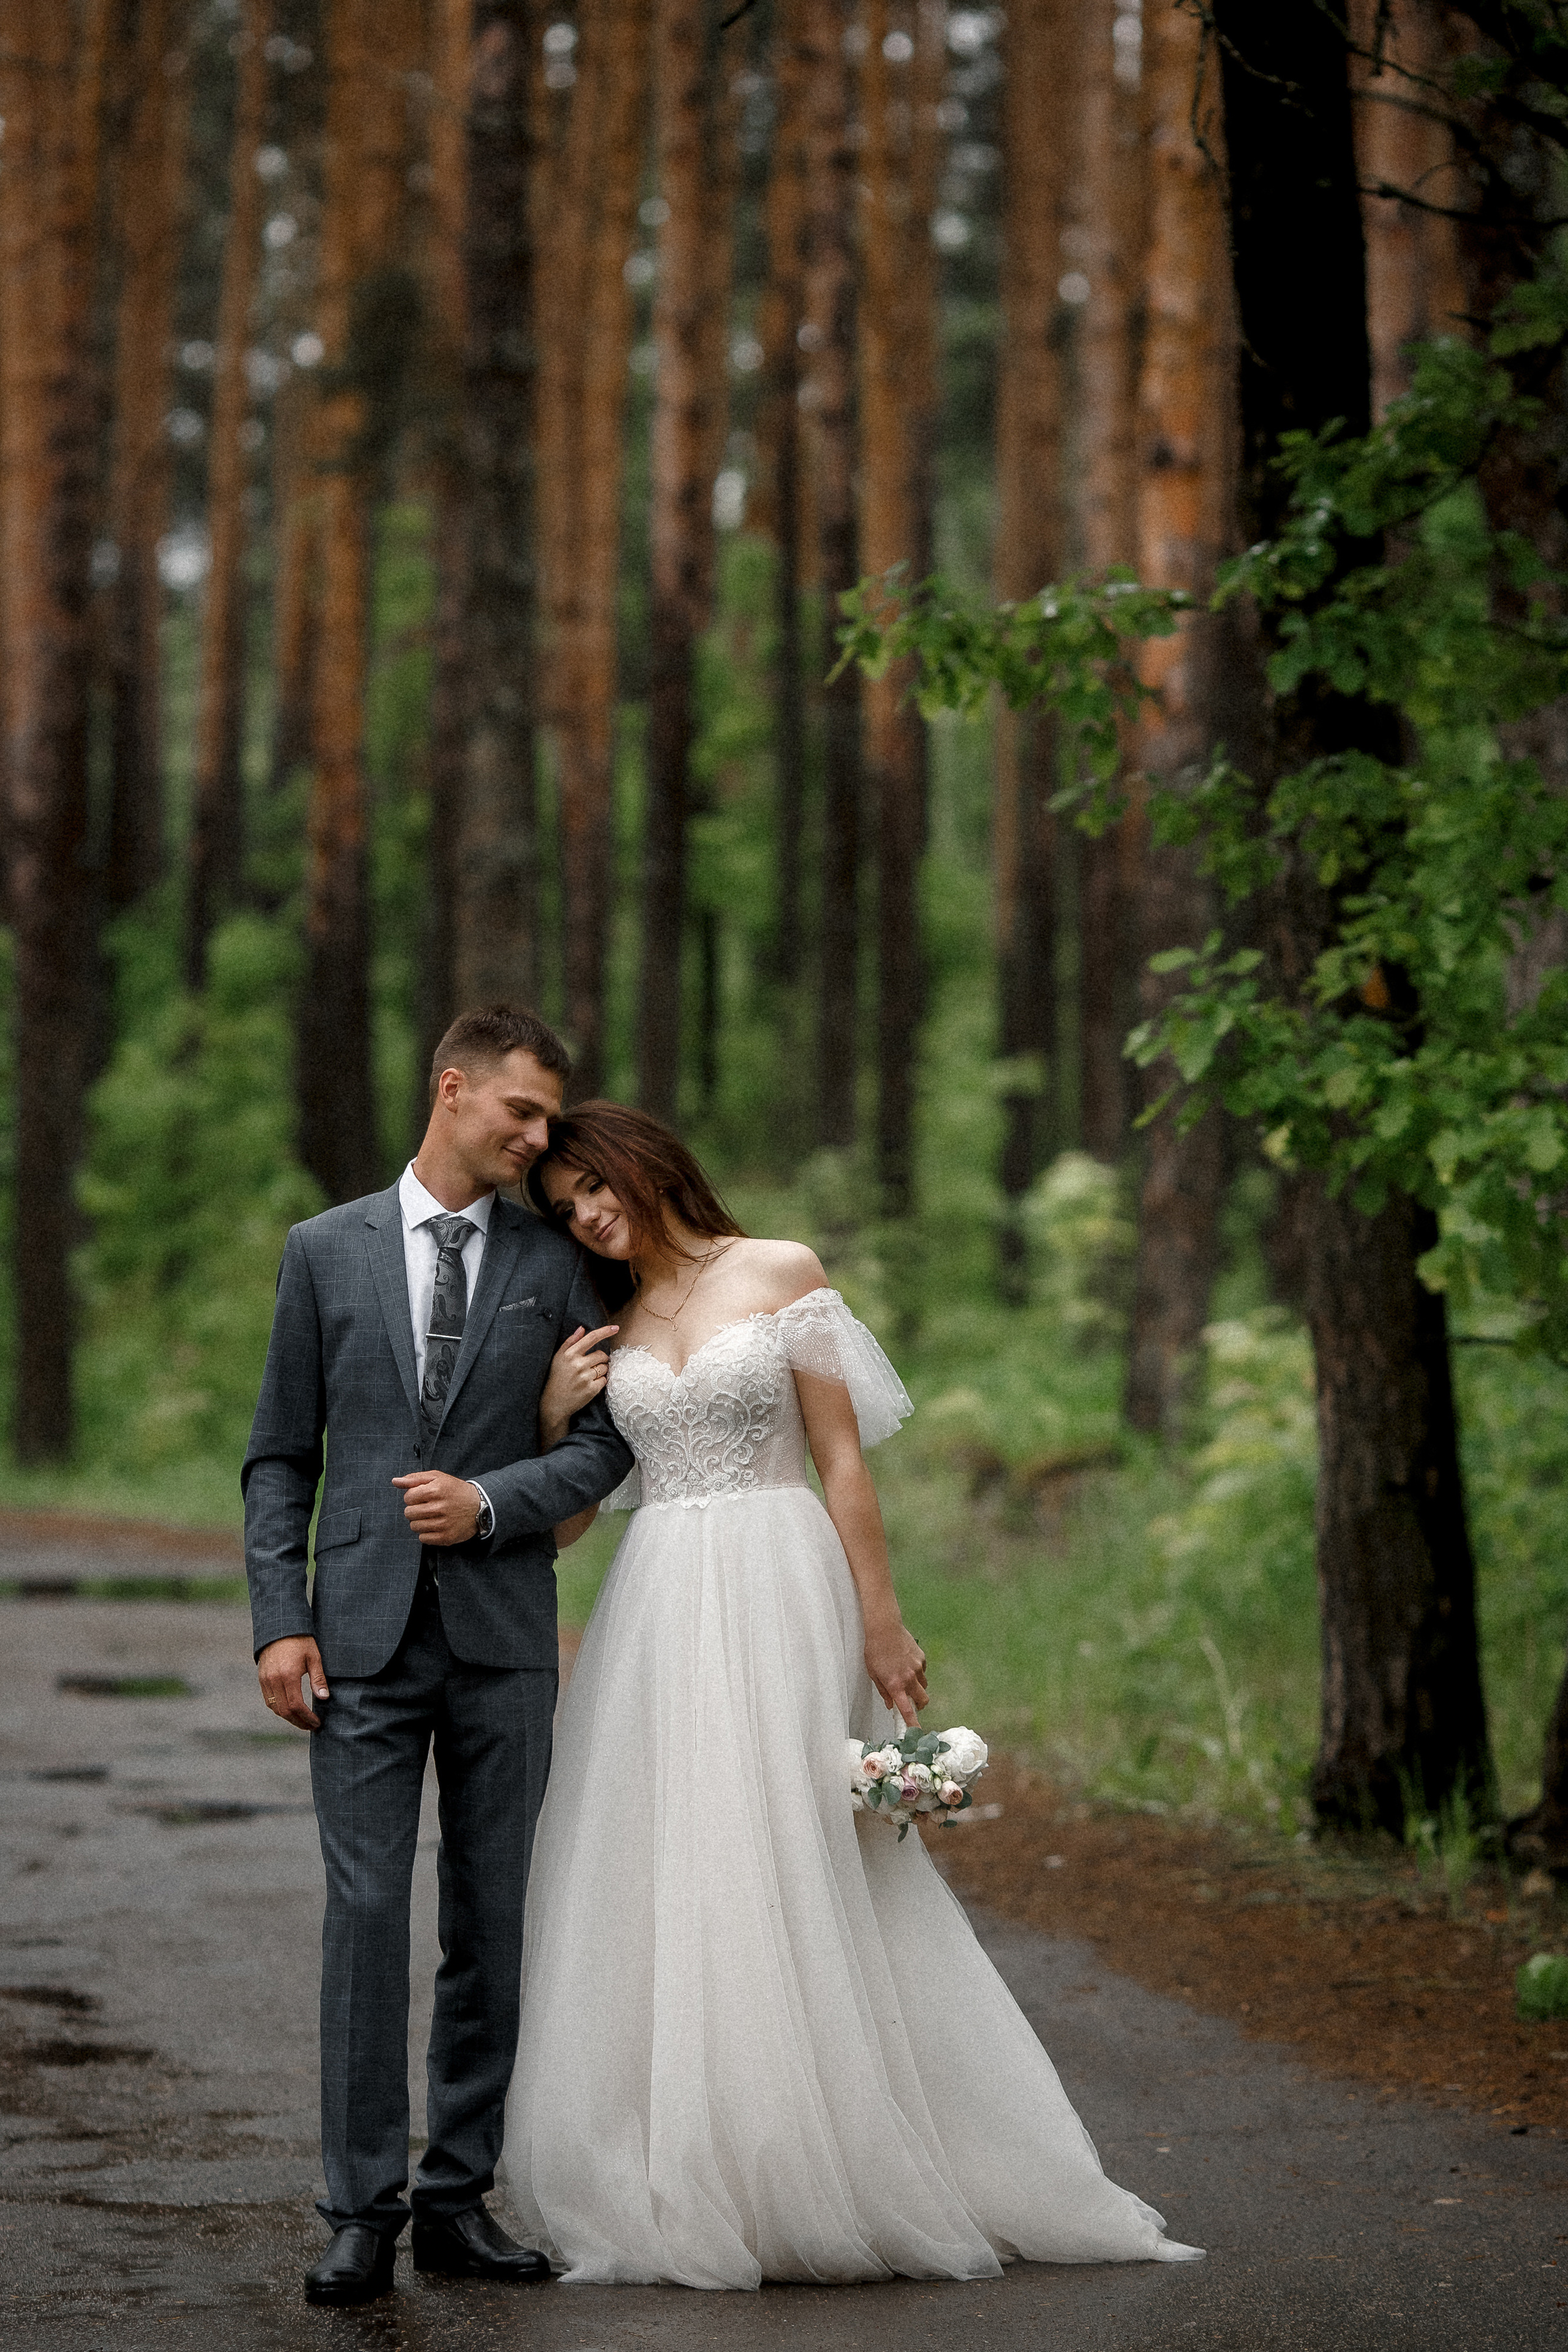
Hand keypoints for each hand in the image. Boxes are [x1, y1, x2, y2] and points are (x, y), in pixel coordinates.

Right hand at [258, 1636, 328, 1730]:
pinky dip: (279, 1708)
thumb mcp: (314, 1657)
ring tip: (302, 1720)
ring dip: (288, 1717)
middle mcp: (274, 1680)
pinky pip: (268, 1700)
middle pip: (284, 1711)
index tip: (316, 1722)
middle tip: (311, 1726)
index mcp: (288, 1675)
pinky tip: (290, 1710)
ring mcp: (266, 1680)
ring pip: (275, 1708)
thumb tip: (324, 1698)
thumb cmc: (300, 1641)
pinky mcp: (262, 1678)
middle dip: (298, 1722)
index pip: (296, 1705)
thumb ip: (318, 1679)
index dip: (306, 1717)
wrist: (279, 1627)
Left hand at [392, 1469, 482, 1545]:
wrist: (479, 1506)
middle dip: (415, 1509)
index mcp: (436, 1490)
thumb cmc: (455, 1490)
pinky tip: (435, 1526)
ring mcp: (443, 1524)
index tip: (423, 1497)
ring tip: (431, 1516)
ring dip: (419, 1521)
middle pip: (408, 1513)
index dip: (413, 1497)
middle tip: (427, 1507)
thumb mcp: (437, 1478)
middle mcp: (440, 1507)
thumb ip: (414, 1479)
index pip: (408, 1497)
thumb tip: (395, 1481)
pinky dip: (426, 1533)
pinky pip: (423, 1538)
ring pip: (414, 1526)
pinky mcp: (446, 1537)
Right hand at [539, 1323, 618, 1446]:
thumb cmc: (556, 1378)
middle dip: (600, 1359)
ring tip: (587, 1377)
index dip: (605, 1331)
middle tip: (590, 1366)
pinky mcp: (591, 1390)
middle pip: (602, 1355)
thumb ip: (570, 1342)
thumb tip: (582, 1328)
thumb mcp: (558, 1358)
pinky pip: (604, 1380)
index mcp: (570, 1354)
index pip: (591, 1338)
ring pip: (604, 1368)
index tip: (615, 1327)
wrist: (553, 1403)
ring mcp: (585, 1378)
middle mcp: (578, 1365)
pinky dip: (600, 1382)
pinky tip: (589, 1385)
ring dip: (600, 1371)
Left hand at [864, 1618, 927, 1726]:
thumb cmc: (875, 1650)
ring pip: (924, 1685)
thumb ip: (883, 1691)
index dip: (913, 1723)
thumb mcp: (873, 1673)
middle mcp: (909, 1678)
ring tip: (906, 1677)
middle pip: (923, 1700)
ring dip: (918, 1687)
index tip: (916, 1732)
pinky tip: (907, 1663)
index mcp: (895, 1685)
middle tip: (913, 1703)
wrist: (884, 1628)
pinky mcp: (921, 1657)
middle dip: (920, 1705)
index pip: (907, 1710)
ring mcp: (917, 1667)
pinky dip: (918, 1672)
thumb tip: (890, 1704)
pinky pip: (923, 1670)